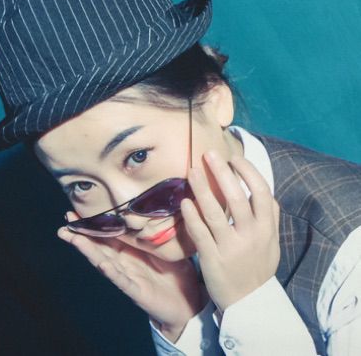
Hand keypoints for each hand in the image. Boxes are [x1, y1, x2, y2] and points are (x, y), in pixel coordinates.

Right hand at [58, 213, 207, 341]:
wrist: (187, 302)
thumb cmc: (175, 272)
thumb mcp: (164, 246)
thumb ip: (154, 232)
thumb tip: (153, 206)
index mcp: (130, 250)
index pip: (108, 234)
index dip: (92, 223)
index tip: (76, 211)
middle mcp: (124, 262)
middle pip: (99, 246)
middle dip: (82, 235)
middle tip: (65, 223)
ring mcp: (128, 277)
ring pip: (104, 262)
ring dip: (88, 251)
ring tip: (74, 238)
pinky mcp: (137, 291)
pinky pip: (123, 281)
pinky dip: (112, 273)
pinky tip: (102, 264)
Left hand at [180, 151, 279, 311]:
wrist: (249, 302)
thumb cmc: (258, 265)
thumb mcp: (272, 242)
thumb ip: (270, 216)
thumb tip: (261, 189)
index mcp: (267, 229)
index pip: (261, 192)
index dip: (247, 172)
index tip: (233, 159)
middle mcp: (251, 236)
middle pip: (236, 198)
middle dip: (221, 172)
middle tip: (207, 154)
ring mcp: (231, 248)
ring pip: (215, 213)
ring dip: (202, 189)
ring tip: (191, 171)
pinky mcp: (212, 259)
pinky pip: (200, 233)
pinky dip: (192, 216)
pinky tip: (185, 201)